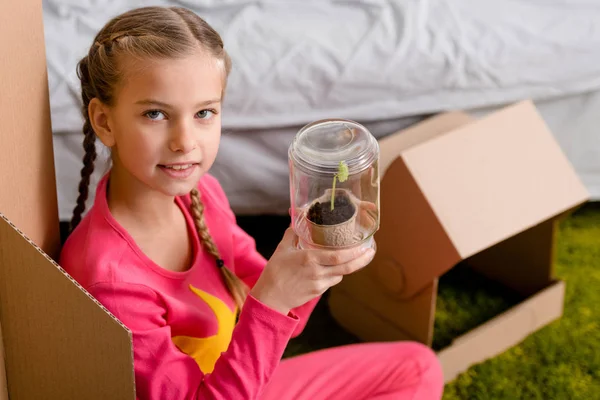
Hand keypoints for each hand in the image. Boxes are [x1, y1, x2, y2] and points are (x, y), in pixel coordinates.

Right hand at [249, 228, 374, 314]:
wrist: (270, 298)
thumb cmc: (275, 272)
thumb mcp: (282, 249)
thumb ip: (292, 233)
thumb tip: (295, 218)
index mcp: (310, 259)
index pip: (338, 257)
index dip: (354, 252)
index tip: (365, 246)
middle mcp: (317, 272)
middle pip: (346, 267)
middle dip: (361, 260)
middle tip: (371, 251)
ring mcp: (319, 284)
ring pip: (341, 275)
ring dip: (348, 266)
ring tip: (356, 256)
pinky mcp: (318, 292)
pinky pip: (332, 281)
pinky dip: (336, 274)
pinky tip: (336, 267)